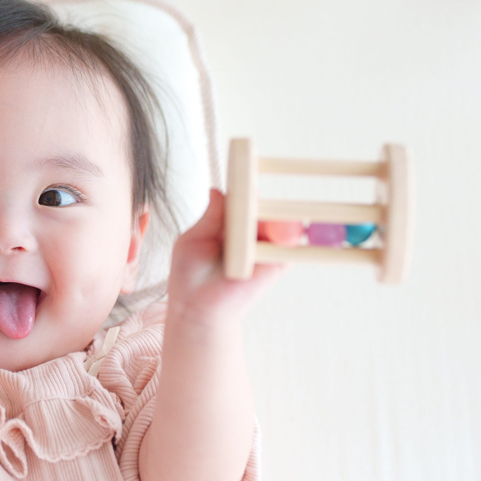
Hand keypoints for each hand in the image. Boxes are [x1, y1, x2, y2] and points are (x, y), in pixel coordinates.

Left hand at [167, 189, 283, 323]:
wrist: (197, 309)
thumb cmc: (190, 274)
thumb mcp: (192, 240)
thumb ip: (209, 218)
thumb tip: (217, 190)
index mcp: (229, 219)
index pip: (242, 195)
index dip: (245, 184)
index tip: (246, 171)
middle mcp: (249, 229)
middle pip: (263, 206)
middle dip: (263, 200)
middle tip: (255, 195)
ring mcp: (265, 245)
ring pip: (280, 223)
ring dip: (279, 220)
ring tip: (268, 221)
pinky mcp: (277, 264)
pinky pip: (290, 247)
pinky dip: (289, 239)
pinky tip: (286, 234)